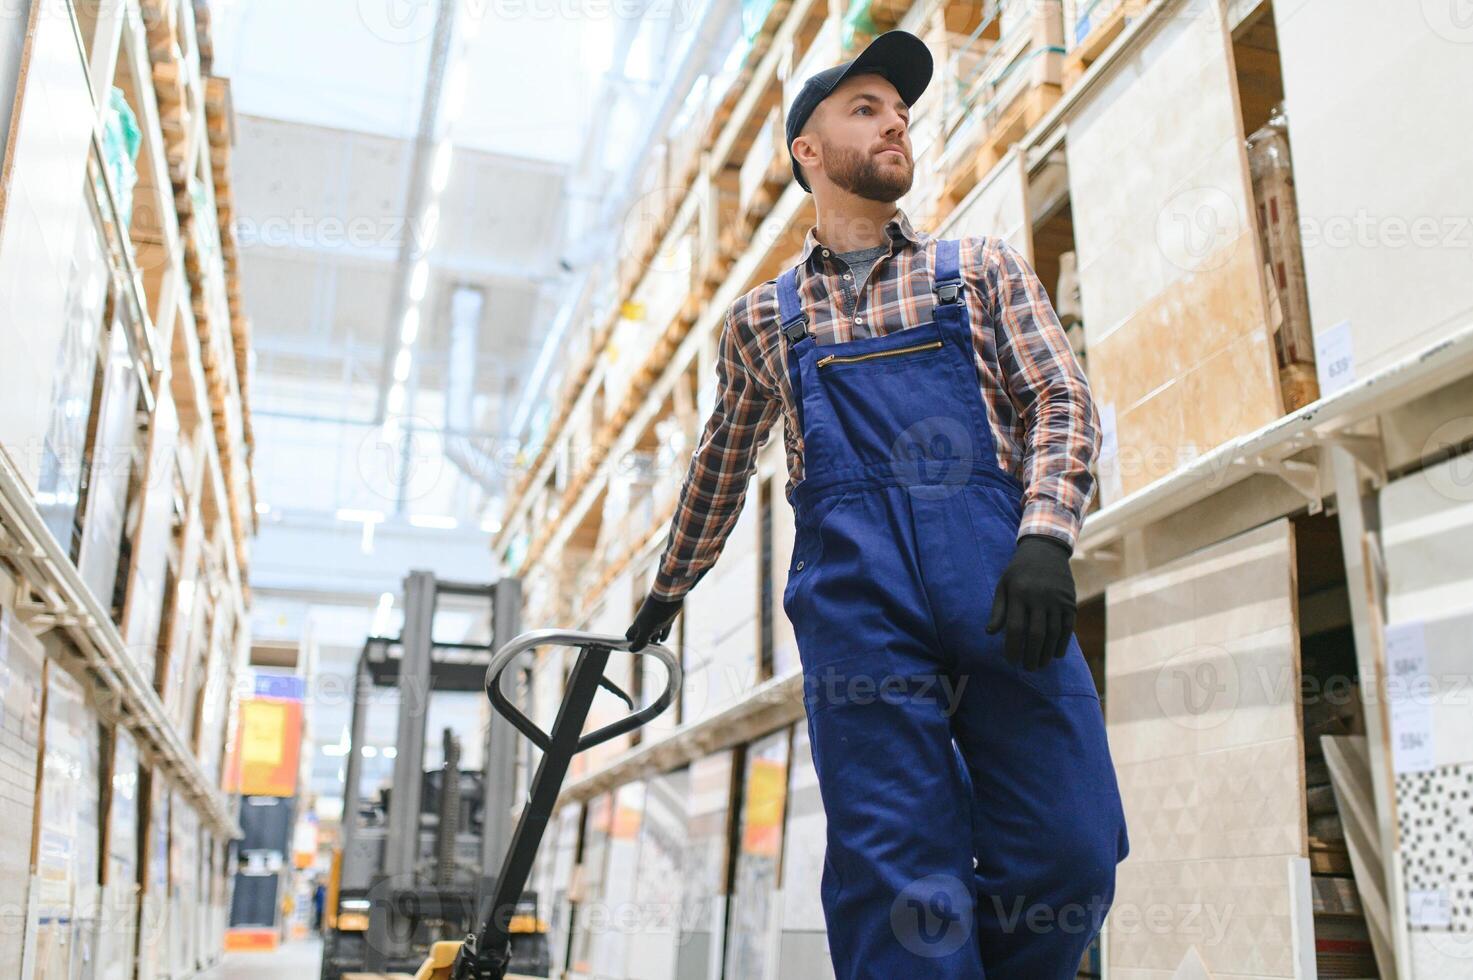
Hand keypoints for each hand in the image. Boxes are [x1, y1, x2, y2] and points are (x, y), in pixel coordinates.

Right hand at [626, 592, 682, 651]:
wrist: (668, 597)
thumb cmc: (655, 613)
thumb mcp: (646, 629)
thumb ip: (639, 640)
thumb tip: (631, 650)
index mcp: (638, 624)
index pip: (630, 635)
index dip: (630, 642)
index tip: (631, 650)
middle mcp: (646, 622)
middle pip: (641, 635)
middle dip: (642, 643)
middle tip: (645, 652)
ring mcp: (656, 620)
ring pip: (653, 633)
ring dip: (653, 640)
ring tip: (654, 648)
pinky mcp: (667, 619)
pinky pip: (664, 629)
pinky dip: (663, 635)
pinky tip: (663, 639)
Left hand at [985, 534, 1076, 671]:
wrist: (1046, 550)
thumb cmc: (1019, 571)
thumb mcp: (1003, 585)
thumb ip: (998, 610)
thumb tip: (990, 633)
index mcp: (1019, 594)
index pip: (1015, 628)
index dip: (1012, 647)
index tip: (1010, 660)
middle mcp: (1039, 598)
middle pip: (1036, 634)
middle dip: (1031, 655)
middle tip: (1027, 668)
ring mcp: (1057, 601)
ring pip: (1053, 633)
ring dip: (1046, 653)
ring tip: (1040, 664)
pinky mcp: (1070, 602)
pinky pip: (1068, 628)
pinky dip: (1062, 643)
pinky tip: (1055, 654)